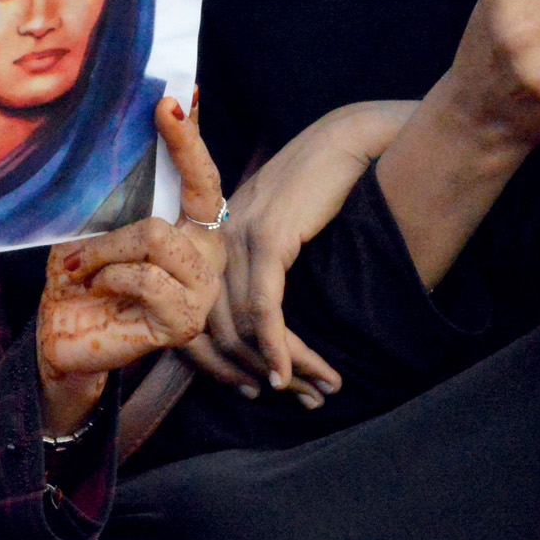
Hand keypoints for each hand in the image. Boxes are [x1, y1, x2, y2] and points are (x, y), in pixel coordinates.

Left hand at [37, 96, 226, 434]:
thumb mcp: (96, 220)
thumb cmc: (83, 274)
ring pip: (158, 236)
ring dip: (105, 250)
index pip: (202, 174)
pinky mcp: (185, 320)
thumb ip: (121, 183)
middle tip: (75, 249)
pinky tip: (100, 290)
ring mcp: (201, 288)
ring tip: (83, 269)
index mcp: (191, 223)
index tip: (171, 100)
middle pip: (194, 197)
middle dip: (127, 214)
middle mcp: (207, 252)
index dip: (190, 137)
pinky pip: (148, 278)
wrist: (64, 335)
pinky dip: (111, 277)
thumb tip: (135, 123)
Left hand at [185, 101, 413, 406]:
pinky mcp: (268, 240)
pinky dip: (278, 348)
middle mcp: (213, 244)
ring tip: (312, 391)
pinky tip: (291, 373)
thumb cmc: (318, 186)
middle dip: (253, 373)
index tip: (251, 388)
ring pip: (244, 327)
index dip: (218, 363)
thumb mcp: (278, 229)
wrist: (344, 142)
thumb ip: (262, 266)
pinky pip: (265, 309)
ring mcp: (237, 241)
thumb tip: (268, 320)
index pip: (195, 318)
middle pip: (216, 331)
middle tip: (295, 397)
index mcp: (209, 243)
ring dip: (280, 367)